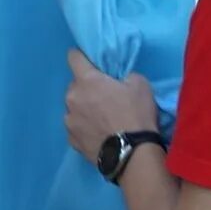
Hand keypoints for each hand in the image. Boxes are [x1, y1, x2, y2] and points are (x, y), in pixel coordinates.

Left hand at [63, 48, 158, 162]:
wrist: (131, 153)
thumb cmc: (135, 114)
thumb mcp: (140, 84)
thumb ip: (124, 77)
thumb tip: (119, 82)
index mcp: (87, 81)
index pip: (73, 58)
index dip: (81, 56)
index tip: (89, 60)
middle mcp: (72, 98)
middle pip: (75, 86)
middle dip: (87, 88)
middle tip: (104, 96)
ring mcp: (69, 121)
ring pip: (74, 108)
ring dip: (84, 109)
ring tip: (102, 119)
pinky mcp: (71, 141)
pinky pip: (76, 127)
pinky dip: (85, 127)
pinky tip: (99, 133)